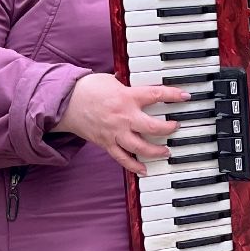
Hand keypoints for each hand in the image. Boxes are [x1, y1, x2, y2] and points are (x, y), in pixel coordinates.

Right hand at [51, 73, 189, 174]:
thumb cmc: (87, 88)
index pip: (156, 95)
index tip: (185, 97)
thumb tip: (138, 80)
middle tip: (176, 127)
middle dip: (169, 129)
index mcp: (127, 97)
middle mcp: (124, 117)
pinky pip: (122, 158)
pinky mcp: (106, 143)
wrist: (64, 102)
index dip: (174, 96)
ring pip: (141, 147)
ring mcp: (115, 132)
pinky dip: (134, 166)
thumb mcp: (111, 80)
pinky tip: (144, 170)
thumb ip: (127, 84)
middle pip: (153, 127)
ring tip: (166, 151)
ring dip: (156, 151)